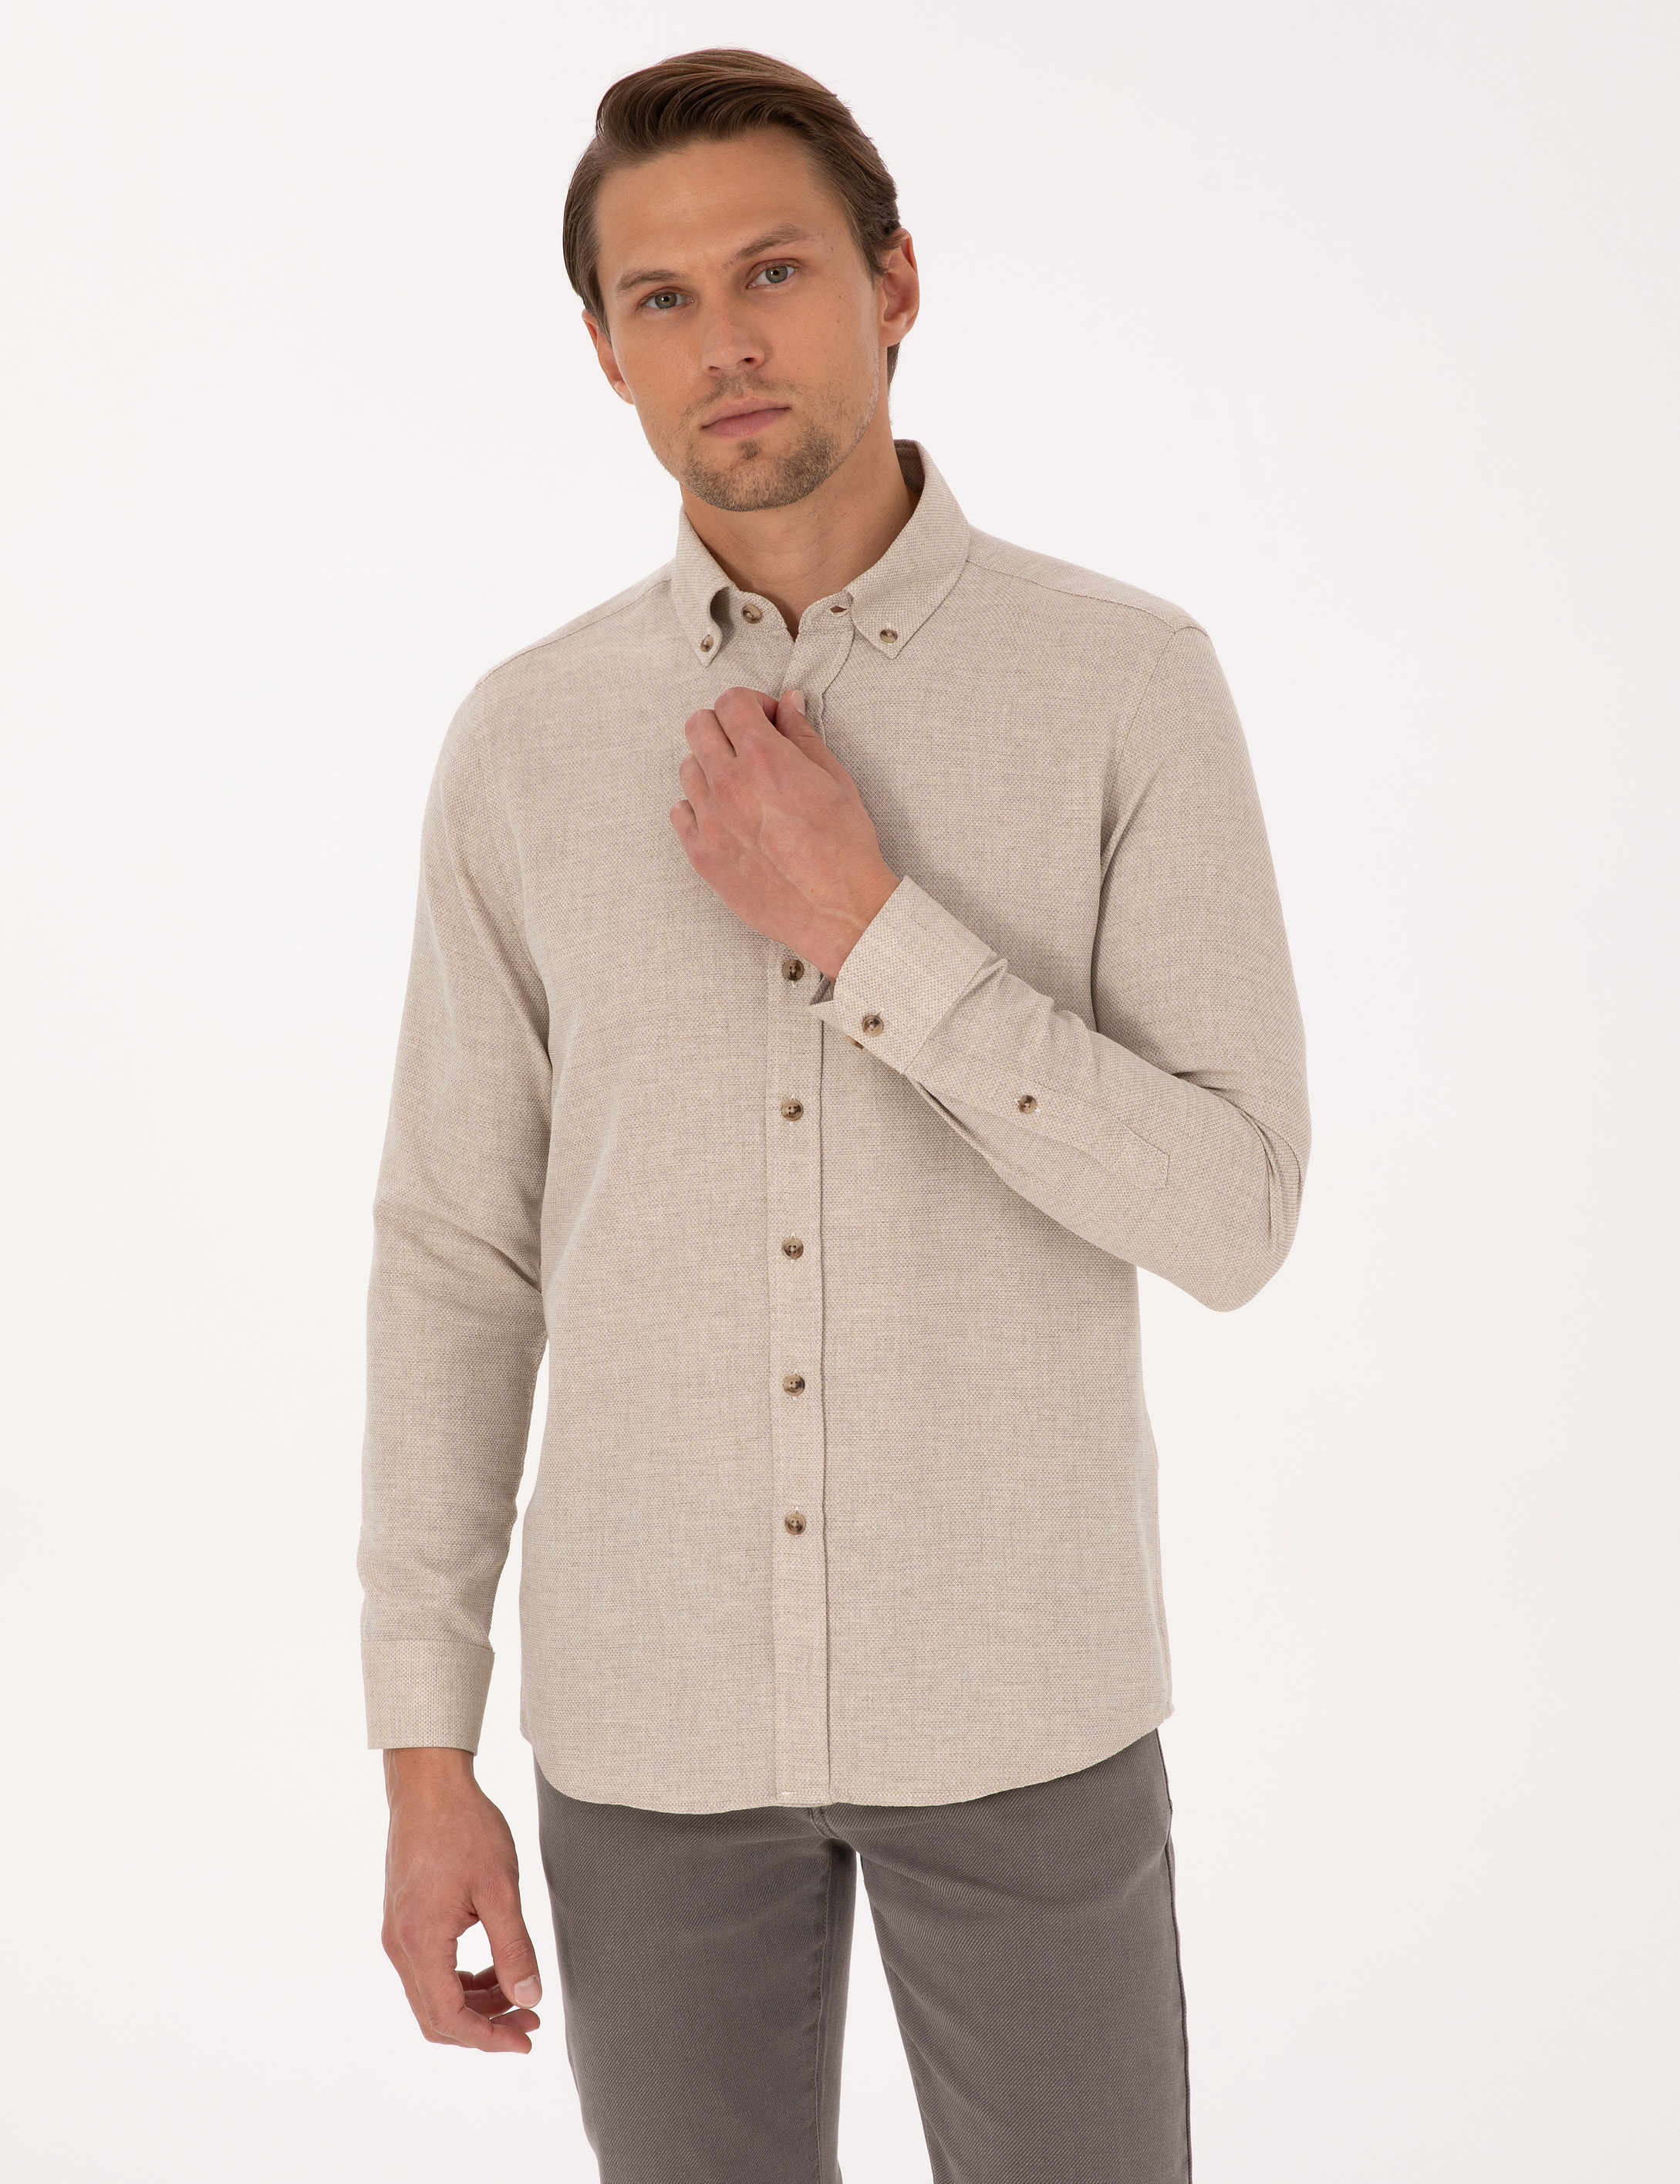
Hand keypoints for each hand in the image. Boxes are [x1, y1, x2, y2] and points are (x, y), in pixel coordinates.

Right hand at [380, 1748, 542, 2053]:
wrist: (429, 1785)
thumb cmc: (465, 1828)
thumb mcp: (500, 1888)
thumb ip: (513, 1947)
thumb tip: (529, 1997)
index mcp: (420, 1941)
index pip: (449, 2017)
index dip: (489, 2037)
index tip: (526, 2038)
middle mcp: (399, 1945)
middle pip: (436, 2015)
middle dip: (484, 2026)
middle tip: (530, 2018)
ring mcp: (397, 1933)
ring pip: (432, 1994)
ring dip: (475, 2003)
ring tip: (519, 1993)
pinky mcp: (403, 1919)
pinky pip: (429, 1969)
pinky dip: (461, 1980)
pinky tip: (494, 1967)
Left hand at [672, 686, 898, 980]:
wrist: (839, 909)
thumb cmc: (845, 848)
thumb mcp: (835, 780)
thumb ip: (803, 736)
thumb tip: (788, 704)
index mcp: (765, 759)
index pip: (731, 701)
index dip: (751, 703)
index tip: (766, 720)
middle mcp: (730, 784)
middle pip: (699, 725)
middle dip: (725, 725)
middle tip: (747, 745)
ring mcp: (711, 820)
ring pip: (687, 767)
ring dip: (710, 766)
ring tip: (739, 786)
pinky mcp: (702, 854)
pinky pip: (679, 812)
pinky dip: (696, 807)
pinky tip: (724, 816)